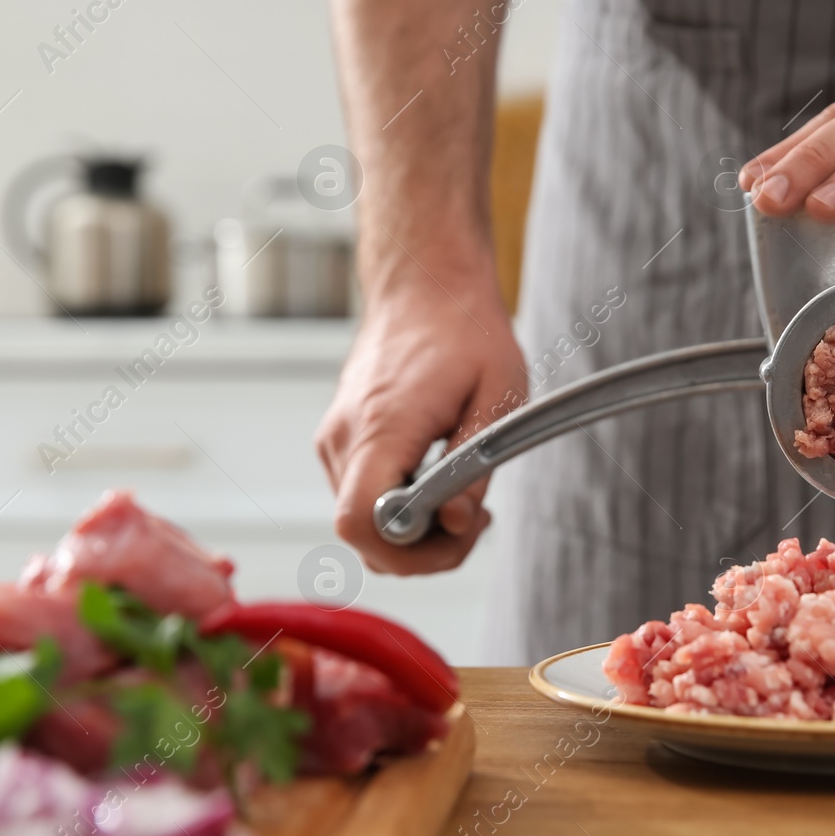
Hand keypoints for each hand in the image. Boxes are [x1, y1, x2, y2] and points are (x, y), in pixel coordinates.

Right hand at [315, 276, 525, 574]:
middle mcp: (344, 437)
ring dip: (413, 530)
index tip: (457, 531)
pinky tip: (437, 481)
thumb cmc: (465, 331)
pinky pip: (362, 498)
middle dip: (422, 550)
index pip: (360, 521)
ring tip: (462, 496)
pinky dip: (399, 508)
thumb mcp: (499, 396)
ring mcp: (335, 439)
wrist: (424, 284)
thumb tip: (455, 523)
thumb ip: (476, 467)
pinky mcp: (338, 440)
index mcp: (383, 425)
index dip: (408, 551)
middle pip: (361, 536)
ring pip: (362, 523)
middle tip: (474, 521)